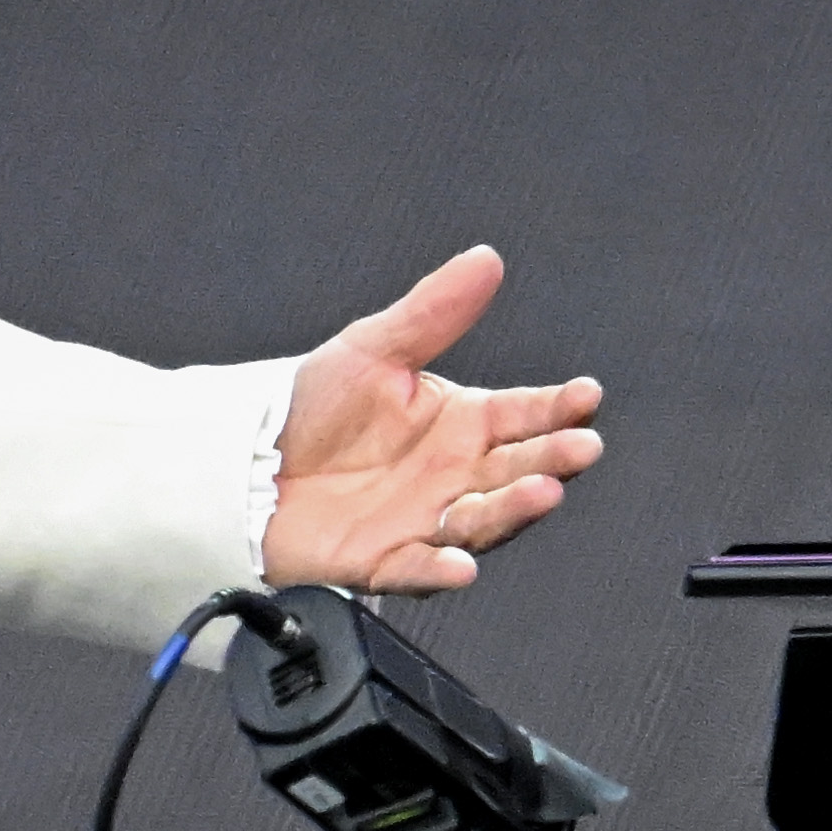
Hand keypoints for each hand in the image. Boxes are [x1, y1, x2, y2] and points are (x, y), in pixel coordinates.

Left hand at [259, 246, 602, 595]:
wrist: (244, 457)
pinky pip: (417, 570)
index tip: (586, 395)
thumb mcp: (371, 349)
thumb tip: (484, 259)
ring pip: (482, 520)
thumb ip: (432, 312)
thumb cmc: (312, 406)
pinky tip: (459, 565)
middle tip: (580, 447)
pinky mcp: (382, 559)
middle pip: (517, 469)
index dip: (558, 407)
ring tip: (542, 492)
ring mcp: (425, 520)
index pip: (524, 414)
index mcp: (461, 423)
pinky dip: (438, 570)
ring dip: (513, 509)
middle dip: (552, 458)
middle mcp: (455, 475)